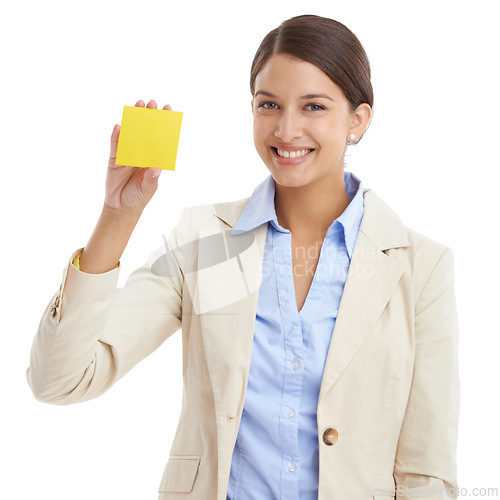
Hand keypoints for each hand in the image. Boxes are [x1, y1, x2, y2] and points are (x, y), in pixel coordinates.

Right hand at [103, 99, 171, 217]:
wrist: (120, 207)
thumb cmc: (138, 198)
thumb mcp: (148, 190)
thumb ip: (151, 180)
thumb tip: (155, 169)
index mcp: (154, 160)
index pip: (160, 140)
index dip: (164, 126)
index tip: (168, 111)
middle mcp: (142, 154)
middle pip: (146, 132)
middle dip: (149, 117)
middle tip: (152, 103)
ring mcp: (128, 154)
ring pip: (131, 134)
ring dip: (134, 120)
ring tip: (138, 106)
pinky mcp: (114, 158)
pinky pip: (115, 144)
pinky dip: (117, 135)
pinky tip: (119, 126)